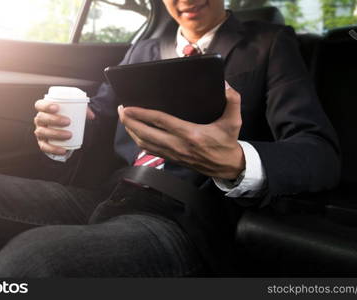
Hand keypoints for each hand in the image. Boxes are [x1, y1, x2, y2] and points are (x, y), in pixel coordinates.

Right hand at [34, 99, 95, 154]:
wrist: (63, 129)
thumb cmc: (68, 116)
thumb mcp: (74, 111)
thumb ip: (83, 110)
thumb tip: (92, 116)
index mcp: (43, 109)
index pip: (39, 105)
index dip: (46, 105)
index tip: (57, 107)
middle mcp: (39, 120)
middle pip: (40, 118)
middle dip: (54, 119)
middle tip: (68, 121)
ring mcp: (39, 131)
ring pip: (42, 132)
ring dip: (55, 134)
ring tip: (69, 135)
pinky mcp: (42, 143)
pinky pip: (44, 147)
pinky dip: (53, 149)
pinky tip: (63, 150)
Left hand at [118, 84, 244, 178]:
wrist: (227, 167)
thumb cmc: (228, 143)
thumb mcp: (234, 121)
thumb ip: (232, 100)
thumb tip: (225, 85)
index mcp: (191, 134)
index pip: (161, 121)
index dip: (143, 113)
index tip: (129, 107)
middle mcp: (179, 145)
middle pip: (146, 133)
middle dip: (130, 121)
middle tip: (122, 110)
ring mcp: (173, 154)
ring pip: (145, 144)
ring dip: (132, 131)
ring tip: (125, 119)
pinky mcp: (172, 159)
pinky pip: (150, 150)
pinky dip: (139, 141)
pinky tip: (134, 132)